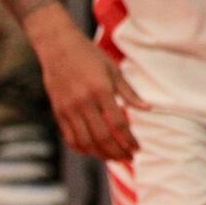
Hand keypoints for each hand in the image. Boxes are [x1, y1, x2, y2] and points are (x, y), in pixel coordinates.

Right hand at [28, 8, 146, 160]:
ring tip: (114, 158)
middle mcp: (83, 103)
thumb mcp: (113, 69)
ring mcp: (68, 109)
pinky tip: (93, 151)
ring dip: (101, 154)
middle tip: (129, 158)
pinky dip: (82, 148)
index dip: (129, 140)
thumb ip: (129, 92)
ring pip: (85, 141)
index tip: (138, 148)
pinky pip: (70, 137)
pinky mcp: (58, 111)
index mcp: (101, 91)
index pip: (118, 124)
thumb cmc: (89, 55)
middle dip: (117, 152)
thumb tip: (147, 109)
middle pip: (102, 137)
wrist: (57, 46)